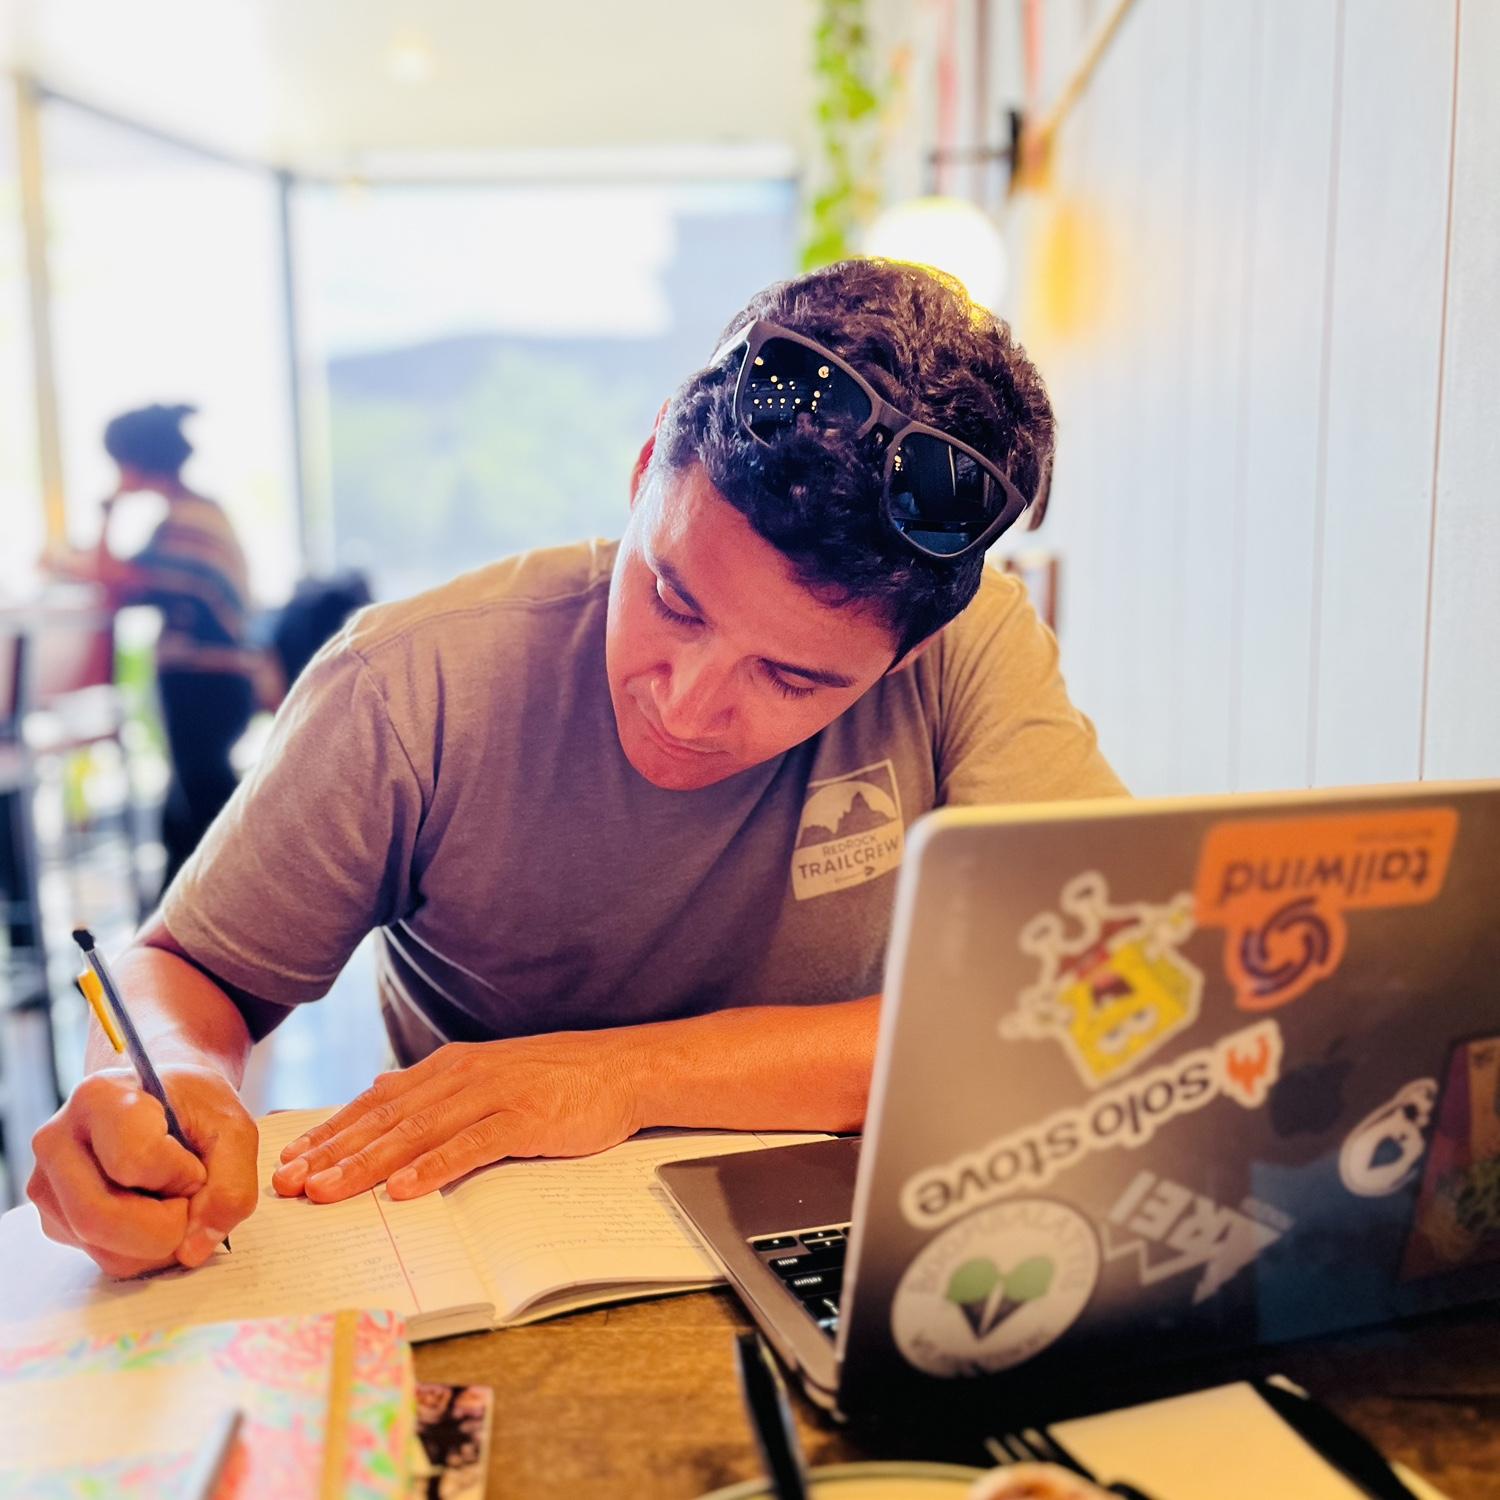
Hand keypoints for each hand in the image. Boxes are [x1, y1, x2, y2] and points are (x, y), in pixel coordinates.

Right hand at [28, 1065, 259, 1276]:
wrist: (165, 1099)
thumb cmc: (195, 1105)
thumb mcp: (234, 1128)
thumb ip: (232, 1185)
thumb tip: (193, 1250)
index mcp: (99, 1098)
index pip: (134, 1161)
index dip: (181, 1174)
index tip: (196, 1161)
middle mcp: (58, 1141)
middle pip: (99, 1217)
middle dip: (165, 1226)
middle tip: (192, 1198)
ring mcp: (48, 1184)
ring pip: (104, 1250)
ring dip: (160, 1242)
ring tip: (175, 1199)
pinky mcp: (55, 1219)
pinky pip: (104, 1258)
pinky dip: (146, 1250)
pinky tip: (155, 1211)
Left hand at [271, 1034, 642, 1202]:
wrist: (624, 1067)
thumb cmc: (559, 1080)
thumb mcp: (491, 1078)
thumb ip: (441, 1095)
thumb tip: (387, 1110)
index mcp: (450, 1068)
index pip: (377, 1103)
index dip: (331, 1132)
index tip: (291, 1161)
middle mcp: (462, 1076)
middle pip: (386, 1119)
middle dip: (333, 1153)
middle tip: (289, 1185)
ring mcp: (493, 1095)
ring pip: (417, 1132)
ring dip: (368, 1164)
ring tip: (328, 1192)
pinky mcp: (525, 1117)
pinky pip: (472, 1145)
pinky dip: (435, 1167)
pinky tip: (405, 1190)